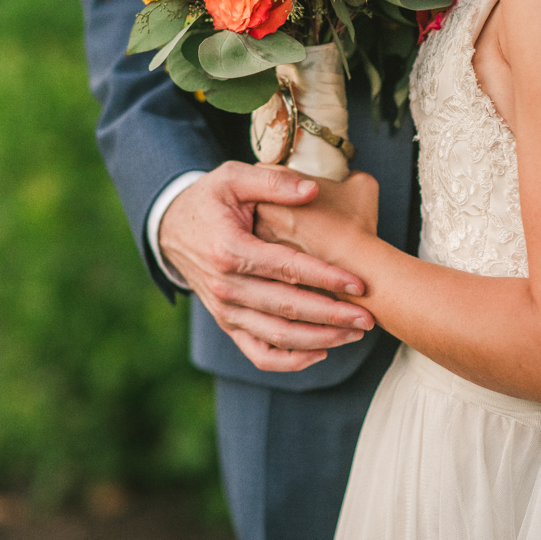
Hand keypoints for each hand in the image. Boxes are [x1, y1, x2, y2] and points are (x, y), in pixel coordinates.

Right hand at [158, 161, 373, 372]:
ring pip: (278, 337)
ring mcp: (226, 310)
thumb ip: (272, 182)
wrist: (171, 228)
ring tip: (355, 333)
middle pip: (288, 308)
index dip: (325, 277)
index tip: (359, 283)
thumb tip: (311, 191)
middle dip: (332, 315)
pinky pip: (259, 354)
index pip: (286, 268)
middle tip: (369, 317)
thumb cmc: (209, 199)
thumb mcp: (233, 177)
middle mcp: (226, 286)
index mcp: (229, 250)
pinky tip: (321, 352)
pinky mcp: (227, 324)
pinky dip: (290, 362)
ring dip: (320, 339)